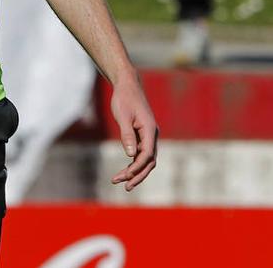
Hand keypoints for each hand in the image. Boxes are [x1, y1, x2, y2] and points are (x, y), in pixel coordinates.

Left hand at [109, 75, 157, 190]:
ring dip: (135, 171)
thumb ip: (127, 135)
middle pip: (150, 161)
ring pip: (145, 159)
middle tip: (125, 187)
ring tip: (119, 181)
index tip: (125, 176)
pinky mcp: (142, 136)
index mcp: (150, 129)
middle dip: (138, 175)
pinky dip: (133, 163)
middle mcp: (152, 134)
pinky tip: (124, 171)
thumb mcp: (123, 116)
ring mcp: (148, 136)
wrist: (127, 86)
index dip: (137, 167)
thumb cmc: (124, 99)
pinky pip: (141, 154)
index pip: (147, 154)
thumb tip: (130, 155)